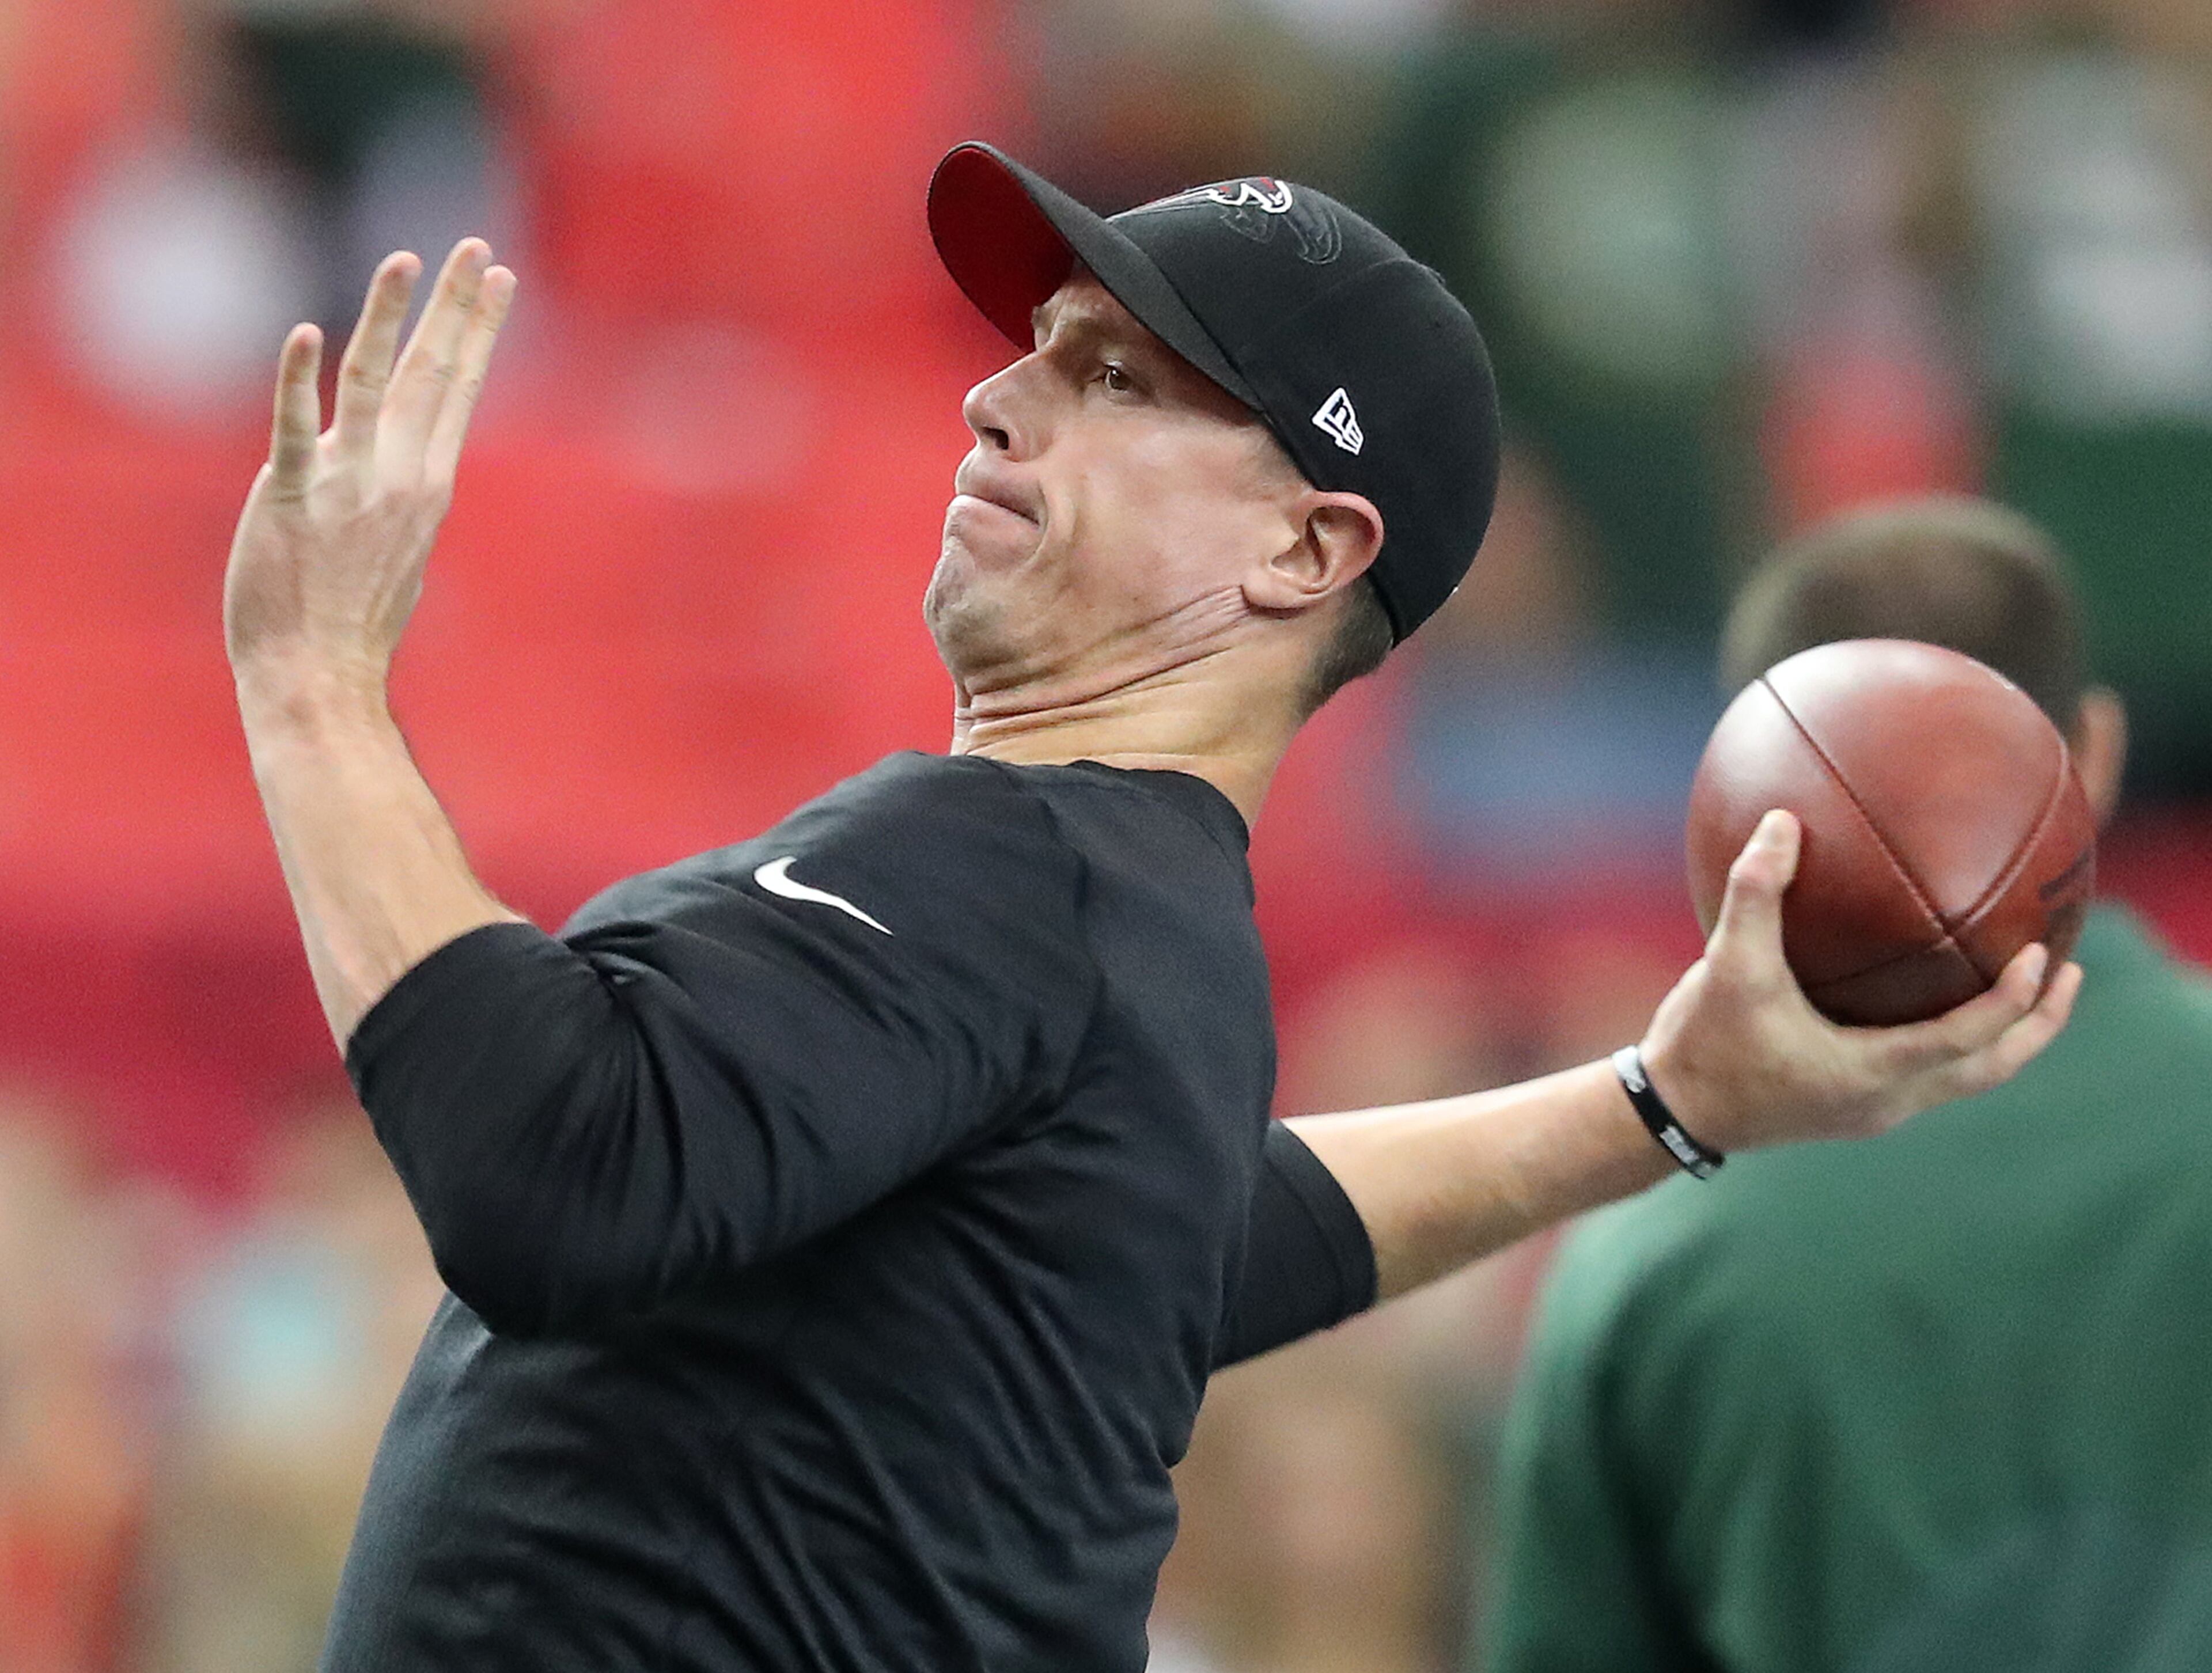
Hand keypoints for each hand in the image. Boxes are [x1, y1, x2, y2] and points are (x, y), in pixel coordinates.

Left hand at [224, 239, 516, 696]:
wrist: (318, 675)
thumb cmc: (354, 626)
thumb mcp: (400, 553)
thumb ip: (402, 499)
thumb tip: (412, 473)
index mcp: (428, 485)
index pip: (458, 389)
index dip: (477, 328)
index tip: (496, 279)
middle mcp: (400, 477)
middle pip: (433, 373)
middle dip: (456, 307)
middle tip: (472, 248)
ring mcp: (348, 485)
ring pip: (374, 385)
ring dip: (390, 318)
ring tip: (405, 261)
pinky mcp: (290, 499)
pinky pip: (295, 432)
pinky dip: (299, 383)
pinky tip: (304, 336)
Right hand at [1640, 809, 2082, 1152]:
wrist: (1672, 1112)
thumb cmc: (1704, 1043)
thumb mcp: (1728, 965)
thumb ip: (1757, 894)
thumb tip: (1782, 822)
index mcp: (1871, 1074)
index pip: (1967, 1039)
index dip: (2012, 1001)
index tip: (2043, 955)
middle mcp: (1886, 1101)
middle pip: (1992, 1069)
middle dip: (2039, 1025)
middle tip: (2069, 972)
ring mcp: (1874, 1109)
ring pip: (1967, 1077)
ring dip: (2006, 1036)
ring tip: (2030, 986)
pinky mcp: (1855, 1105)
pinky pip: (1932, 1071)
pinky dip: (1959, 1037)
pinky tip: (1941, 995)